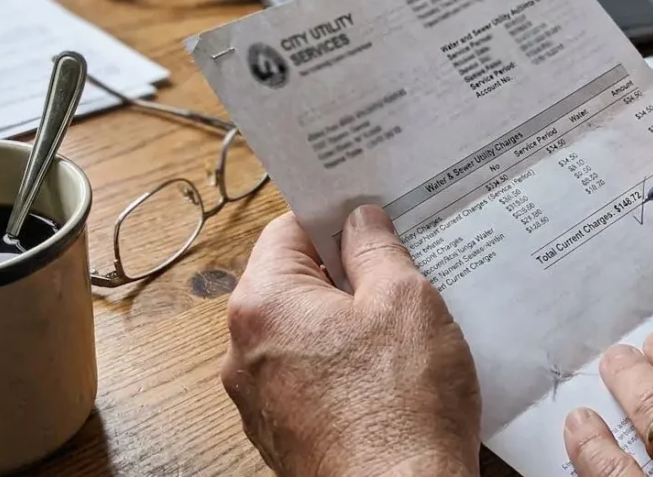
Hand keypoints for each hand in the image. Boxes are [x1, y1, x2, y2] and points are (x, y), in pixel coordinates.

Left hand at [221, 207, 480, 476]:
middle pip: (294, 283)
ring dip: (349, 323)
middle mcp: (246, 352)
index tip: (372, 216)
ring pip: (305, 334)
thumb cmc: (402, 407)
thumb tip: (360, 222)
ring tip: (404, 327)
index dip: (335, 217)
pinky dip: (346, 367)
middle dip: (347, 273)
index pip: (288, 230)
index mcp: (263, 305)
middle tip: (402, 271)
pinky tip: (392, 373)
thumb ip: (377, 249)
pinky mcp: (286, 435)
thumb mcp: (405, 300)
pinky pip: (313, 378)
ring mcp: (262, 400)